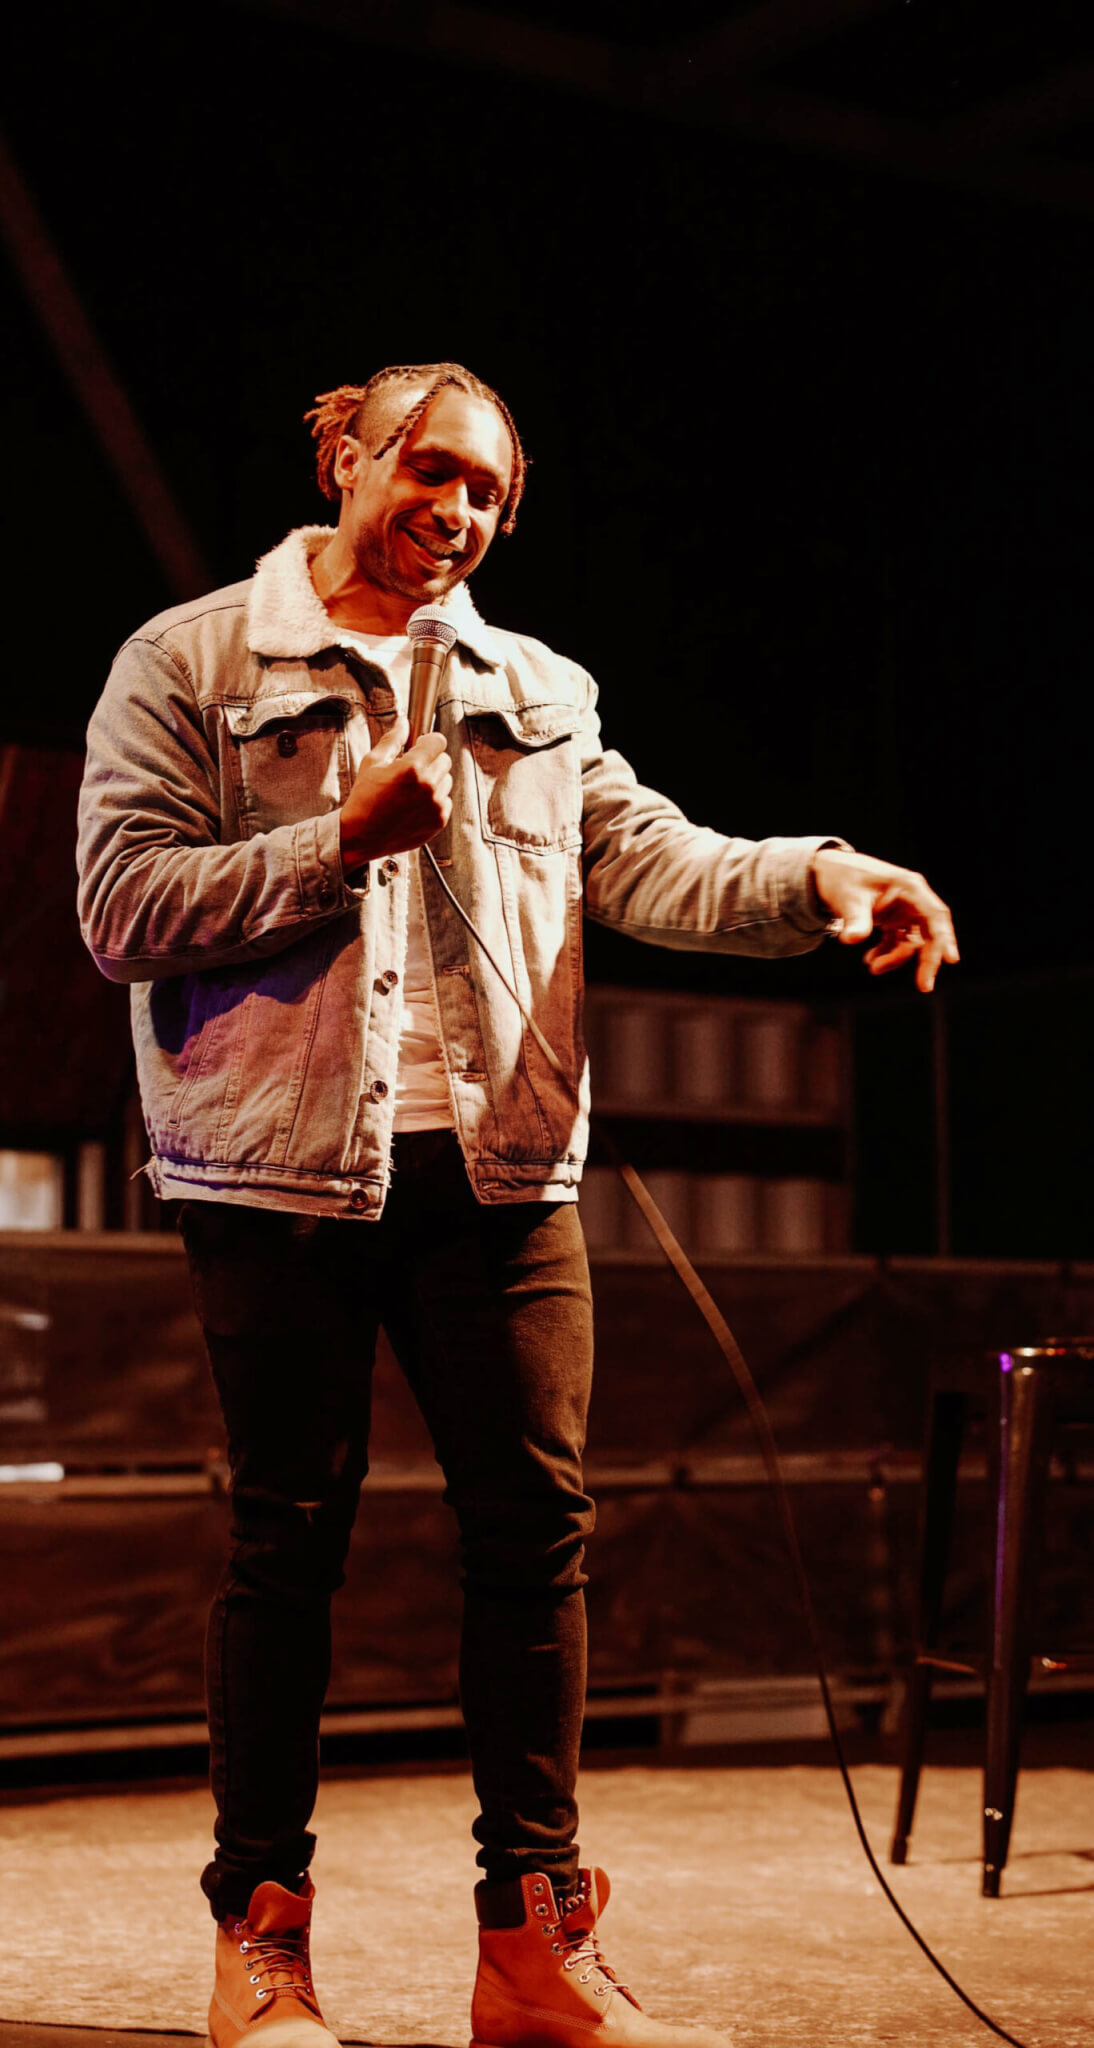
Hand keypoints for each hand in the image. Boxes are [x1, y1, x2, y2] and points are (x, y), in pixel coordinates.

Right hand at [340, 715, 451, 869]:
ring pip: (447, 781)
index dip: (429, 742)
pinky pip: (446, 801)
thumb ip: (392, 740)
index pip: (438, 741)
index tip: (421, 746)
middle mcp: (428, 786)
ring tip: (411, 790)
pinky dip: (435, 801)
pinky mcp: (439, 821)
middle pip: (445, 760)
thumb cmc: (364, 799)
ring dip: (434, 781)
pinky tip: (414, 804)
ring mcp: (436, 805)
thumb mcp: (373, 763)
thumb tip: (403, 722)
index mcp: (412, 768)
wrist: (361, 835)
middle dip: (431, 761)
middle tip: (412, 771)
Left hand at [811, 847, 958, 992]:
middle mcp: (913, 900)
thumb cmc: (842, 877)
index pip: (935, 915)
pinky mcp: (894, 921)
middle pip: (930, 933)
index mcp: (910, 887)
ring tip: (873, 966)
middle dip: (926, 960)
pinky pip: (898, 943)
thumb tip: (851, 939)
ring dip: (897, 959)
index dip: (946, 937)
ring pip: (912, 942)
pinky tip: (870, 959)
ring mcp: (904, 911)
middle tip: (924, 986)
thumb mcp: (848, 897)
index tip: (951, 960)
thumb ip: (855, 919)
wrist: (828, 873)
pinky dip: (887, 955)